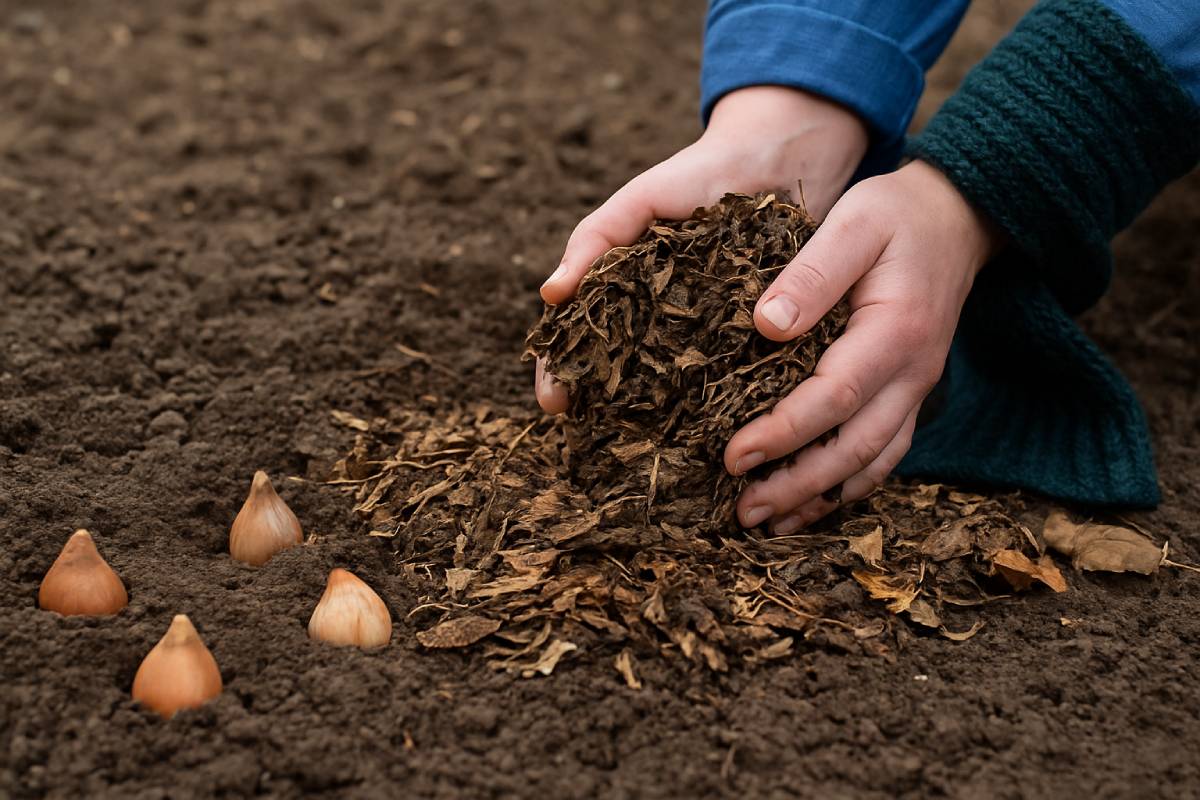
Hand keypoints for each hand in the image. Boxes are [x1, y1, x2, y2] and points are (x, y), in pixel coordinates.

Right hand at [535, 86, 869, 412]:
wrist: (783, 156)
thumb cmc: (701, 173)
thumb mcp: (640, 200)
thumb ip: (596, 238)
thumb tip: (550, 294)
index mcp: (625, 287)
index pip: (579, 337)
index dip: (560, 370)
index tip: (554, 404)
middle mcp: (659, 317)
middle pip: (618, 370)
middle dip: (599, 403)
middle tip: (589, 434)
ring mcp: (704, 332)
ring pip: (669, 384)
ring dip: (652, 415)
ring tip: (640, 445)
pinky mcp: (753, 338)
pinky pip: (728, 377)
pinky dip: (713, 402)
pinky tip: (706, 431)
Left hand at [724, 160, 1001, 532]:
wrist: (956, 218)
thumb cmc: (896, 216)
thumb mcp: (854, 223)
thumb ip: (813, 272)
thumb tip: (767, 324)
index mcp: (895, 331)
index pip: (834, 396)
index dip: (783, 432)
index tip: (734, 455)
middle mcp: (913, 372)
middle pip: (855, 448)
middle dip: (796, 485)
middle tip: (742, 510)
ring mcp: (915, 388)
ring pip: (872, 463)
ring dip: (820, 498)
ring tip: (767, 522)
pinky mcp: (908, 394)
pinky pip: (883, 453)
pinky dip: (847, 485)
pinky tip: (809, 503)